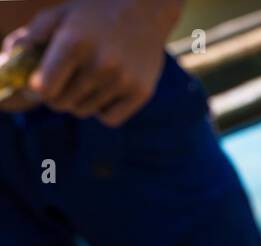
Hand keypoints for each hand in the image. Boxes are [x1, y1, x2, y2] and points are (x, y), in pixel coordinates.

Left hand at [6, 0, 180, 125]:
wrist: (145, 9)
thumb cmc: (95, 13)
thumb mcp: (60, 15)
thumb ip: (33, 35)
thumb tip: (9, 59)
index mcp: (73, 42)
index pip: (44, 88)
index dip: (38, 89)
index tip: (40, 83)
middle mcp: (99, 64)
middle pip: (61, 103)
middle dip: (56, 95)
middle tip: (63, 82)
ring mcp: (122, 80)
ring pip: (83, 111)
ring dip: (79, 101)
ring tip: (85, 82)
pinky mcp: (140, 92)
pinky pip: (109, 119)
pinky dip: (102, 110)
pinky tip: (104, 92)